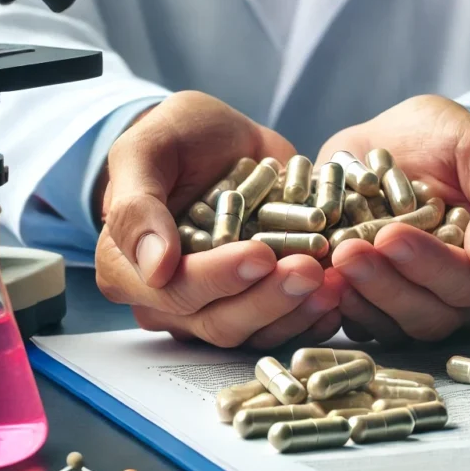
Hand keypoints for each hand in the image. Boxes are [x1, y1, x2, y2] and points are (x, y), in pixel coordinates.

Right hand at [98, 91, 344, 347]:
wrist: (218, 139)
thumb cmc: (174, 138)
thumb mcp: (145, 149)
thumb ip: (136, 204)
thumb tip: (153, 267)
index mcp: (128, 269)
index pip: (174, 290)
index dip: (218, 277)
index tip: (260, 254)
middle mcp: (169, 302)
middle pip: (219, 321)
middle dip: (269, 298)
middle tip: (310, 269)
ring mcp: (216, 307)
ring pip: (256, 332)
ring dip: (298, 311)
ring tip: (334, 282)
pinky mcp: (257, 305)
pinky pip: (285, 327)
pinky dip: (315, 314)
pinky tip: (341, 293)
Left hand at [317, 95, 469, 344]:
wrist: (397, 142)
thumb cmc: (449, 141)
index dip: (435, 266)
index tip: (393, 237)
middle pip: (437, 313)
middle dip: (389, 283)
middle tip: (349, 250)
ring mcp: (431, 312)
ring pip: (400, 326)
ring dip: (363, 297)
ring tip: (331, 260)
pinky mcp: (387, 315)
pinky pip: (367, 327)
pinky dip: (343, 307)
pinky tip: (323, 281)